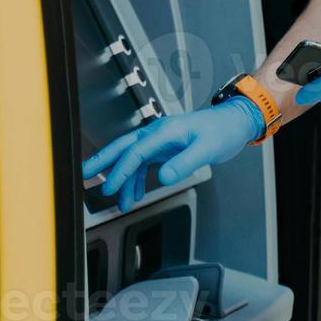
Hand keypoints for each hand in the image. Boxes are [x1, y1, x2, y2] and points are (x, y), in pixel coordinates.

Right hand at [80, 98, 264, 212]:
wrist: (235, 122)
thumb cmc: (223, 130)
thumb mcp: (206, 149)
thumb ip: (184, 163)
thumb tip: (164, 177)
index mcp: (165, 131)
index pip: (135, 151)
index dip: (120, 170)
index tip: (109, 186)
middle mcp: (159, 133)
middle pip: (124, 146)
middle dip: (103, 160)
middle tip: (84, 173)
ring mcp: (161, 140)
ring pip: (133, 157)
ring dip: (122, 177)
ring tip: (116, 199)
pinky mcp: (166, 147)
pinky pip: (144, 162)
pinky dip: (136, 178)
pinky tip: (135, 193)